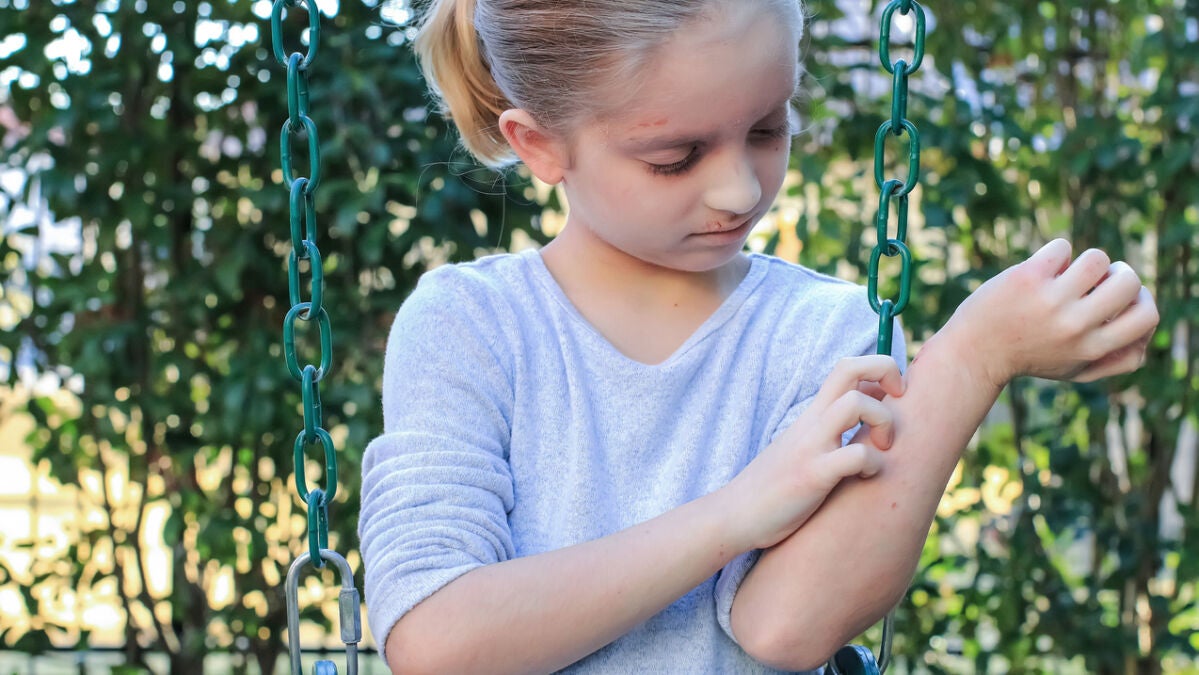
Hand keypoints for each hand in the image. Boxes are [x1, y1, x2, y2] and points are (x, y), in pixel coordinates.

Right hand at [723, 355, 904, 550]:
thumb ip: (829, 432)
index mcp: (813, 415)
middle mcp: (813, 422)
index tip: (892, 400)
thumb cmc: (774, 486)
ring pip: (855, 403)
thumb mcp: (803, 448)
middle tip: (897, 403)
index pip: (848, 367)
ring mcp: (812, 446)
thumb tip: (864, 427)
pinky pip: (854, 456)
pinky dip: (872, 464)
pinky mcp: (812, 475)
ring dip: (883, 420)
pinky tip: (866, 477)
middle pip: (851, 367)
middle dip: (887, 372)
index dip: (879, 371)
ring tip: (883, 447)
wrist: (735, 514)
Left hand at [952, 239, 1158, 385]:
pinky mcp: (1027, 279)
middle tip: (1095, 280)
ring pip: (1098, 258)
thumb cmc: (1028, 356)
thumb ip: (1114, 358)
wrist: (973, 353)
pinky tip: (1041, 270)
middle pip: (1129, 281)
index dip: (1142, 300)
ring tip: (1068, 273)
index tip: (1121, 299)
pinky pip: (1061, 247)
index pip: (1148, 317)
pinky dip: (1055, 254)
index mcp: (1092, 348)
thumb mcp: (1074, 368)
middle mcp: (1075, 326)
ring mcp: (1051, 301)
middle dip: (1118, 272)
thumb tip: (1146, 333)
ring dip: (1085, 261)